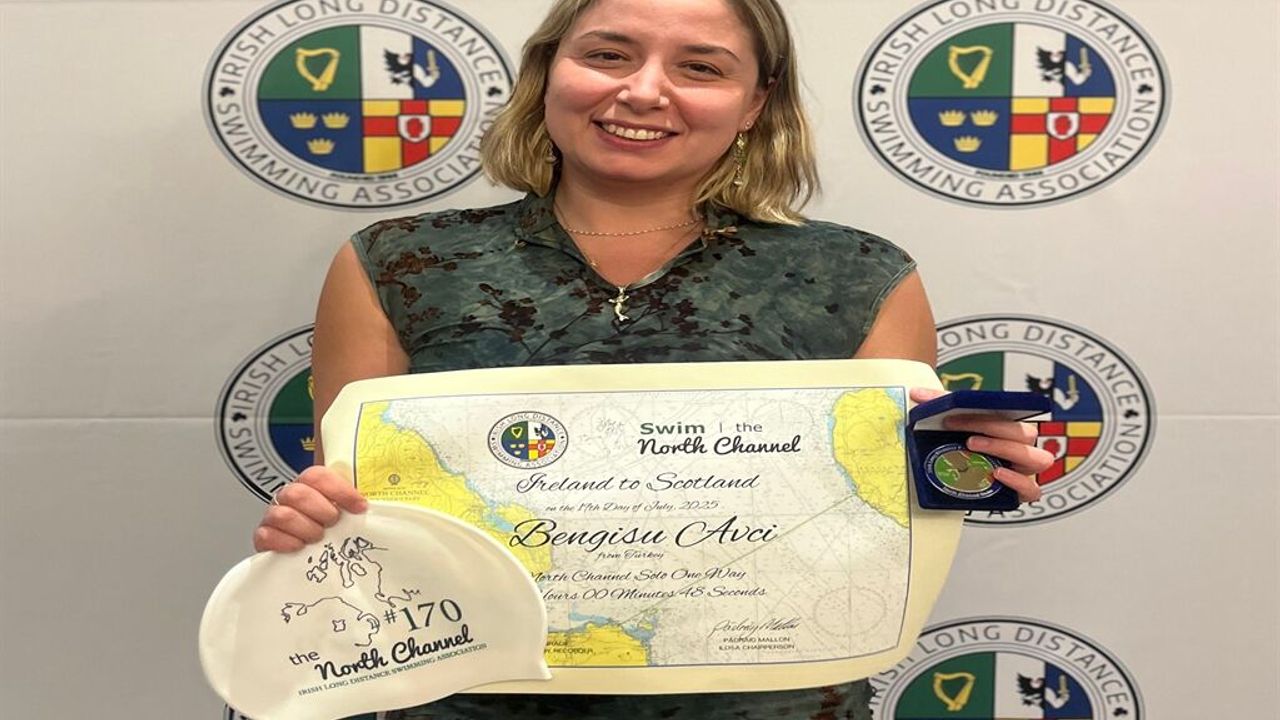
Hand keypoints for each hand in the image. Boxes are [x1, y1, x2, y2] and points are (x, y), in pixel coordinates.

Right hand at [253, 465, 367, 552]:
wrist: (313, 556)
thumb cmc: (336, 528)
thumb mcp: (351, 508)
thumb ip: (361, 496)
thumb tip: (386, 488)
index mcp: (312, 484)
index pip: (318, 475)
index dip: (340, 490)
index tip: (359, 506)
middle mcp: (291, 496)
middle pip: (297, 493)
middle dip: (322, 510)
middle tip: (334, 522)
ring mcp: (274, 515)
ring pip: (282, 514)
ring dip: (306, 528)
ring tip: (319, 537)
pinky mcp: (264, 537)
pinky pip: (266, 535)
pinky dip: (285, 542)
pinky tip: (300, 547)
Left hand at [910, 387, 1053, 503]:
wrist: (956, 475)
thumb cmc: (960, 444)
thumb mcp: (951, 422)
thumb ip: (938, 405)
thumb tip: (917, 393)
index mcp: (1009, 424)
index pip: (1010, 412)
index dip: (985, 413)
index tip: (954, 414)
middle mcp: (1020, 445)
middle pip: (1025, 433)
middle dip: (993, 430)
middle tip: (963, 433)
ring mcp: (1023, 468)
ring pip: (1037, 458)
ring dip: (1006, 450)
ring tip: (975, 448)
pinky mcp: (1020, 491)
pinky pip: (1032, 489)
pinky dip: (1018, 482)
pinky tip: (998, 474)